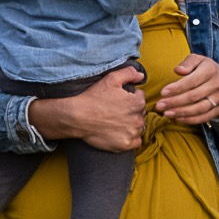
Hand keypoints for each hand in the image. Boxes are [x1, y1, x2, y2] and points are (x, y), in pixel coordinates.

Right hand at [30, 64, 145, 150]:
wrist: (77, 117)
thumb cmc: (93, 97)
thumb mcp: (111, 79)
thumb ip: (129, 73)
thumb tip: (141, 76)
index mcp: (137, 102)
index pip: (140, 97)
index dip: (130, 97)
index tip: (118, 100)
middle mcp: (138, 118)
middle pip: (141, 113)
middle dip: (132, 111)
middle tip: (116, 111)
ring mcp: (132, 132)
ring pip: (139, 127)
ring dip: (132, 124)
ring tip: (117, 122)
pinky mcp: (125, 144)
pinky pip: (136, 141)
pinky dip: (130, 138)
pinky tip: (119, 133)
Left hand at [158, 54, 218, 124]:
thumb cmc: (206, 70)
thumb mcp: (198, 60)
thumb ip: (188, 63)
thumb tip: (178, 70)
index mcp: (210, 70)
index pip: (192, 81)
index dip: (177, 88)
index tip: (162, 92)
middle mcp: (217, 85)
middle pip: (194, 96)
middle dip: (175, 102)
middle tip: (159, 106)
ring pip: (199, 109)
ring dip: (181, 113)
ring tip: (166, 114)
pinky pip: (205, 117)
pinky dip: (190, 120)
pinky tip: (177, 118)